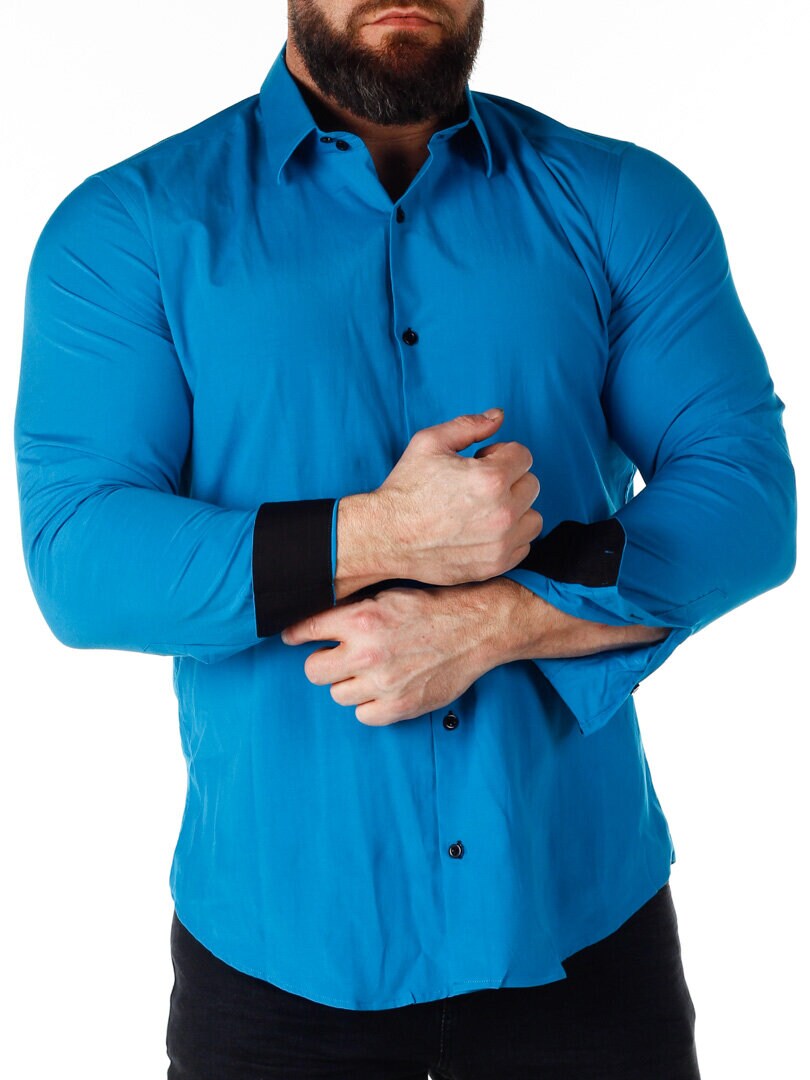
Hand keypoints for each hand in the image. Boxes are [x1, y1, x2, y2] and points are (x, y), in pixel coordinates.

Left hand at [280, 585, 497, 725]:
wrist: (475, 628)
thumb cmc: (432, 609)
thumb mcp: (388, 597)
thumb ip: (352, 610)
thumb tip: (316, 621)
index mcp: (361, 618)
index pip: (306, 631)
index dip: (295, 635)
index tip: (292, 638)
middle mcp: (368, 652)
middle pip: (313, 671)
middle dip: (322, 663)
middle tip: (336, 658)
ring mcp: (383, 683)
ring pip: (337, 695)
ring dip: (348, 684)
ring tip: (368, 672)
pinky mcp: (400, 706)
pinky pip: (363, 715)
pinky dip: (369, 705)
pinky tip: (382, 689)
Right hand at [369, 408, 542, 586]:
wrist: (385, 537)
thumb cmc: (405, 489)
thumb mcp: (429, 443)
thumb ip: (469, 425)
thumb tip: (499, 416)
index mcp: (491, 478)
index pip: (524, 456)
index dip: (501, 454)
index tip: (481, 462)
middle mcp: (502, 512)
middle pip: (531, 485)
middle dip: (509, 480)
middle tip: (478, 486)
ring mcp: (500, 542)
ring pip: (532, 517)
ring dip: (515, 510)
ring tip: (484, 509)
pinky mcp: (495, 565)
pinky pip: (523, 546)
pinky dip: (509, 537)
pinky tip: (483, 530)